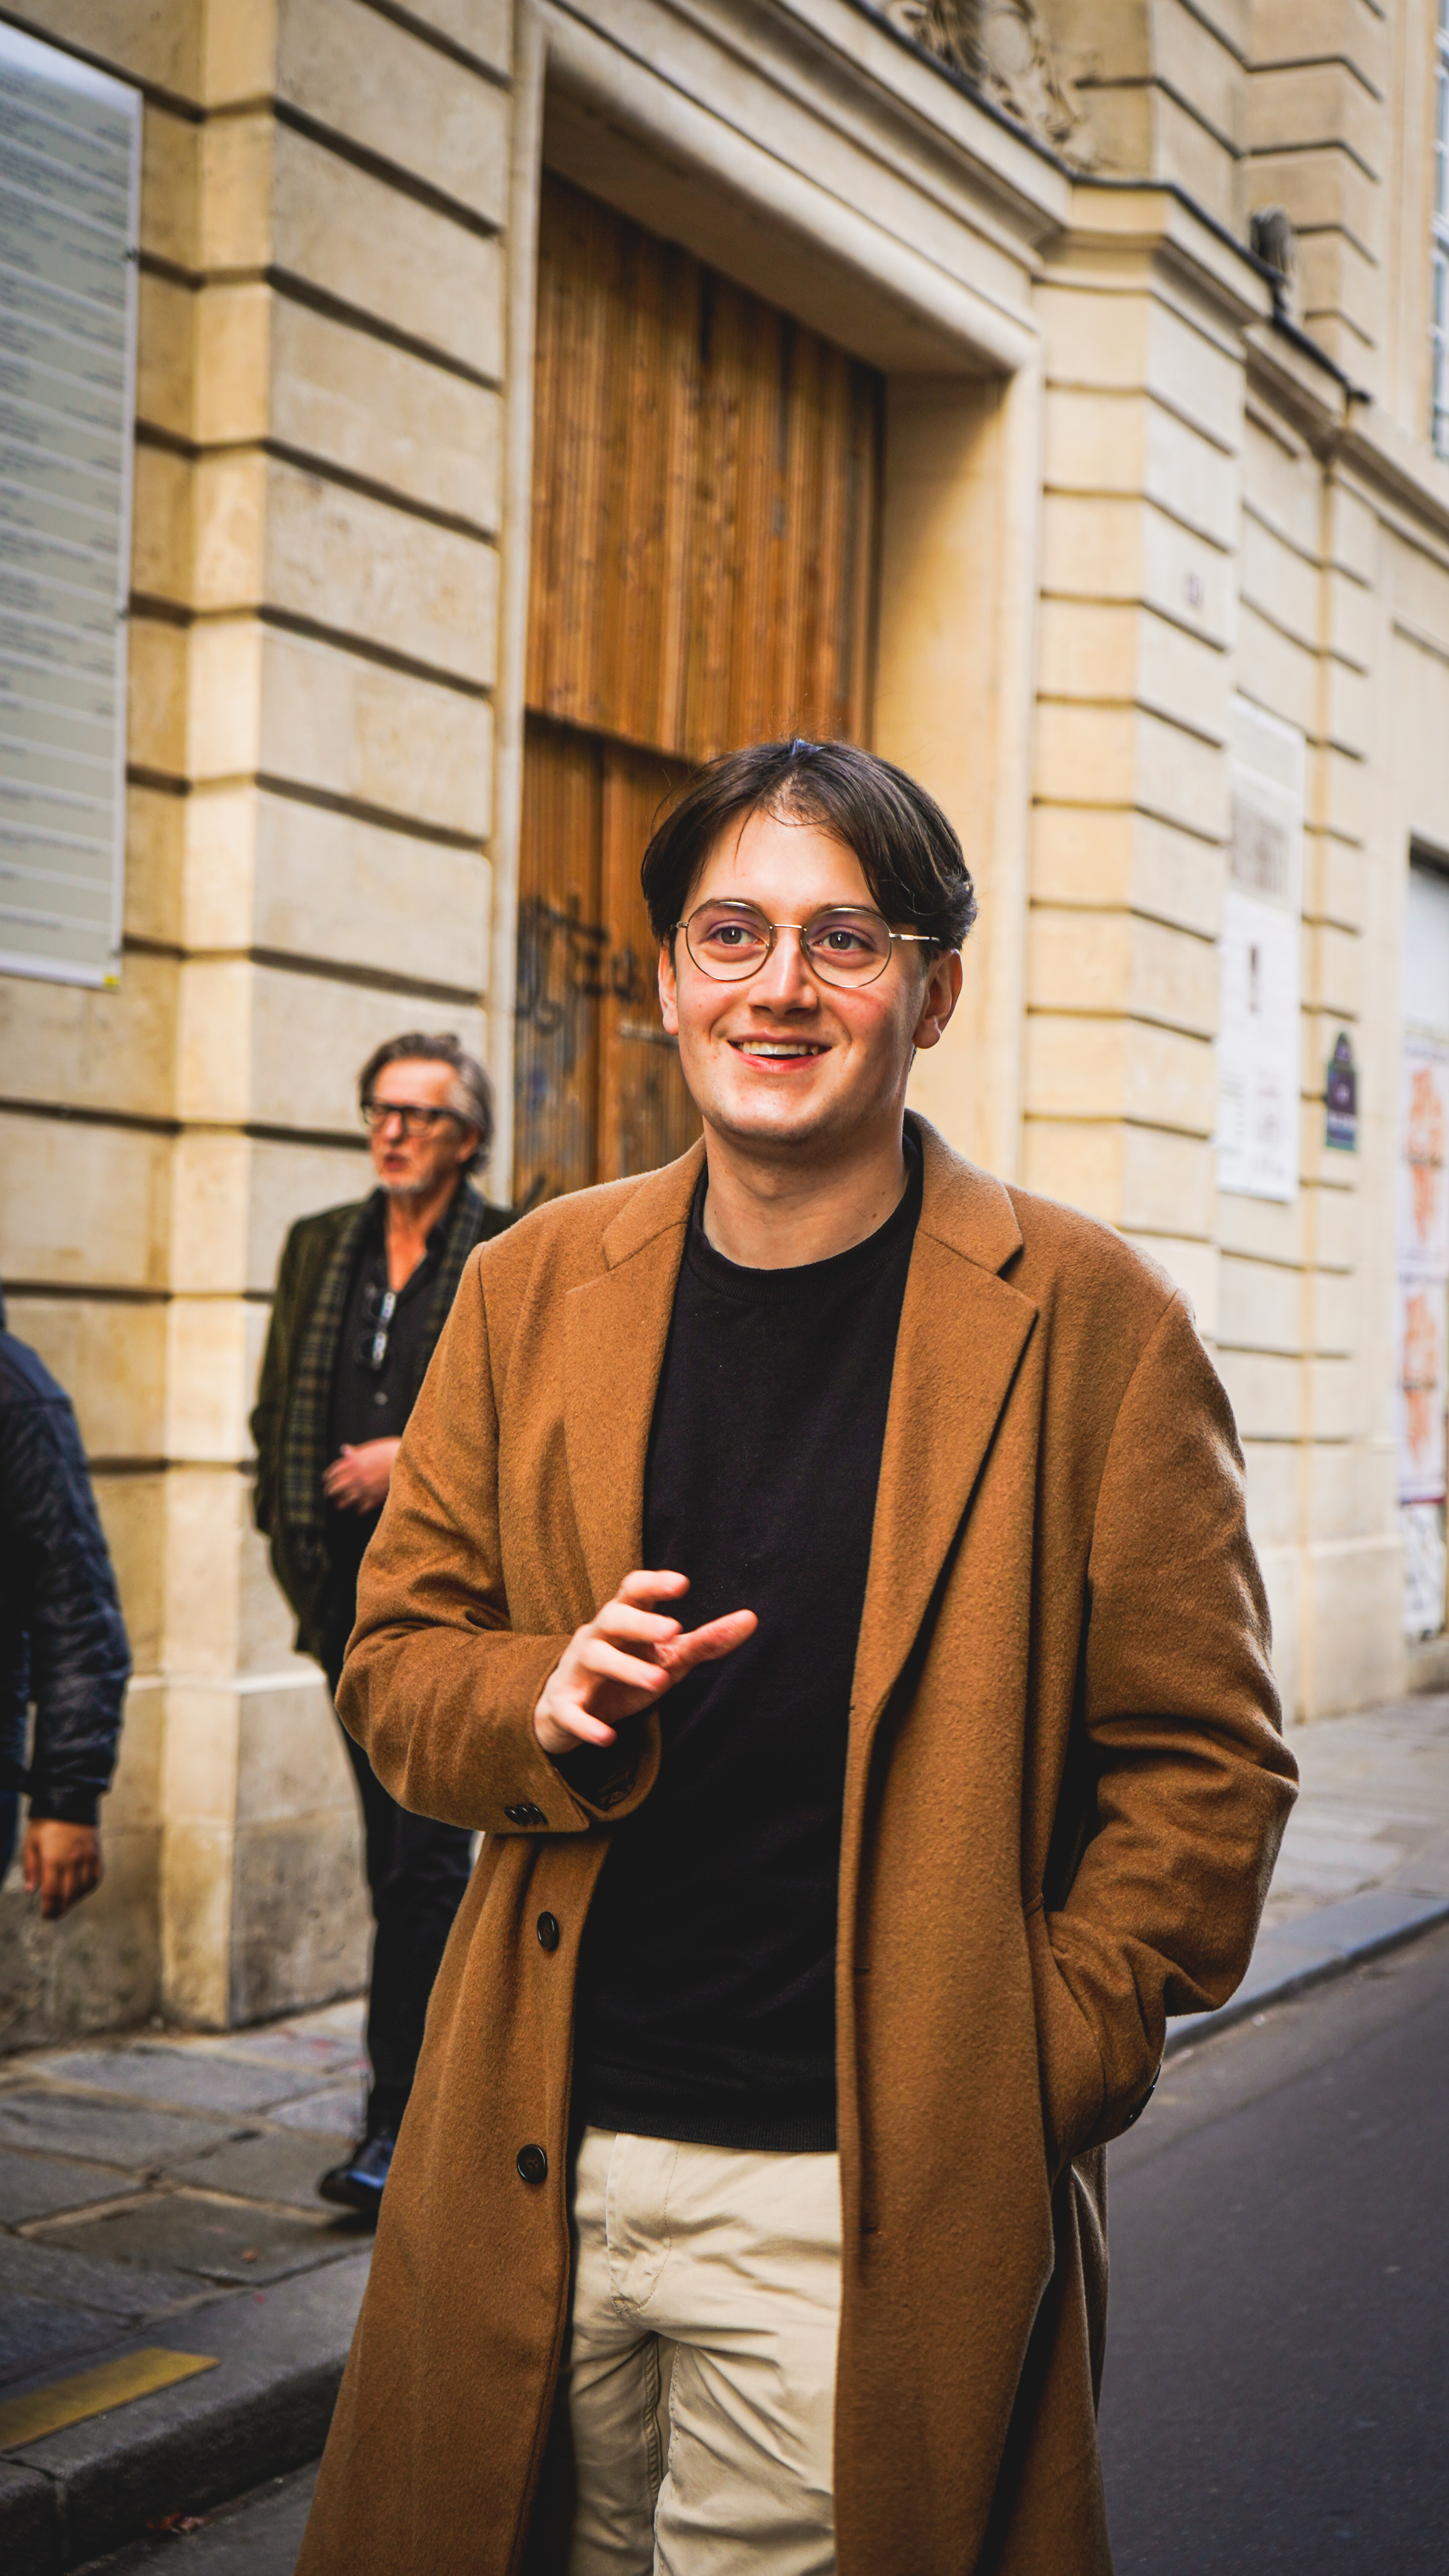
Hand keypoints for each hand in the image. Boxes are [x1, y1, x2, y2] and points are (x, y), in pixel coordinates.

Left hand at [24, 1821, 102, 1920]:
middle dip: (60, 1909)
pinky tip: (80, 1891)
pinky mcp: (97, 1854)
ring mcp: (88, 1858)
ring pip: (83, 1889)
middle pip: (69, 1895)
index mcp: (54, 1859)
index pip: (52, 1893)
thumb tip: (31, 1891)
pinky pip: (96, 1878)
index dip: (49, 1909)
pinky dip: (88, 1888)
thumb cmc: (46, 1822)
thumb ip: (30, 1868)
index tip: (46, 1916)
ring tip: (65, 1903)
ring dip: (74, 1901)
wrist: (70, 1800)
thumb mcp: (30, 1843)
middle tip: (54, 1915)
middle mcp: (73, 1861)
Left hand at [323, 1439, 400, 1512]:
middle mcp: (355, 1476)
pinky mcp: (373, 1498)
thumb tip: (344, 1449)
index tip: (326, 1479)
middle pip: (336, 1487)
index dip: (328, 1477)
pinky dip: (359, 1510)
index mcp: (353, 1462)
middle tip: (329, 1493)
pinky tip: (358, 1510)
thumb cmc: (390, 1451)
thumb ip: (356, 1452)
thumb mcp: (371, 1448)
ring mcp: (363, 1489)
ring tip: (338, 1504)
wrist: (407, 1462)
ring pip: (345, 1500)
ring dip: (341, 1503)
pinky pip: (361, 1508)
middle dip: (331, 1490)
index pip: (334, 1472)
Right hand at [533, 1571, 755, 1757]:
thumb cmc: (627, 1672)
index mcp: (623, 1620)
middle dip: (641, 1622)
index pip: (633, 1590)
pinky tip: (608, 1737)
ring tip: (660, 1681)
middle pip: (613, 1617)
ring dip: (626, 1668)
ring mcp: (576, 1669)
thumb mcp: (668, 1658)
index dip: (655, 1583)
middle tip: (674, 1630)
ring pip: (596, 1658)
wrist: (569, 1710)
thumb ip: (706, 1640)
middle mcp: (597, 1637)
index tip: (683, 1584)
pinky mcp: (563, 1705)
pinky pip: (570, 1711)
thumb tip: (751, 1619)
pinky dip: (587, 1724)